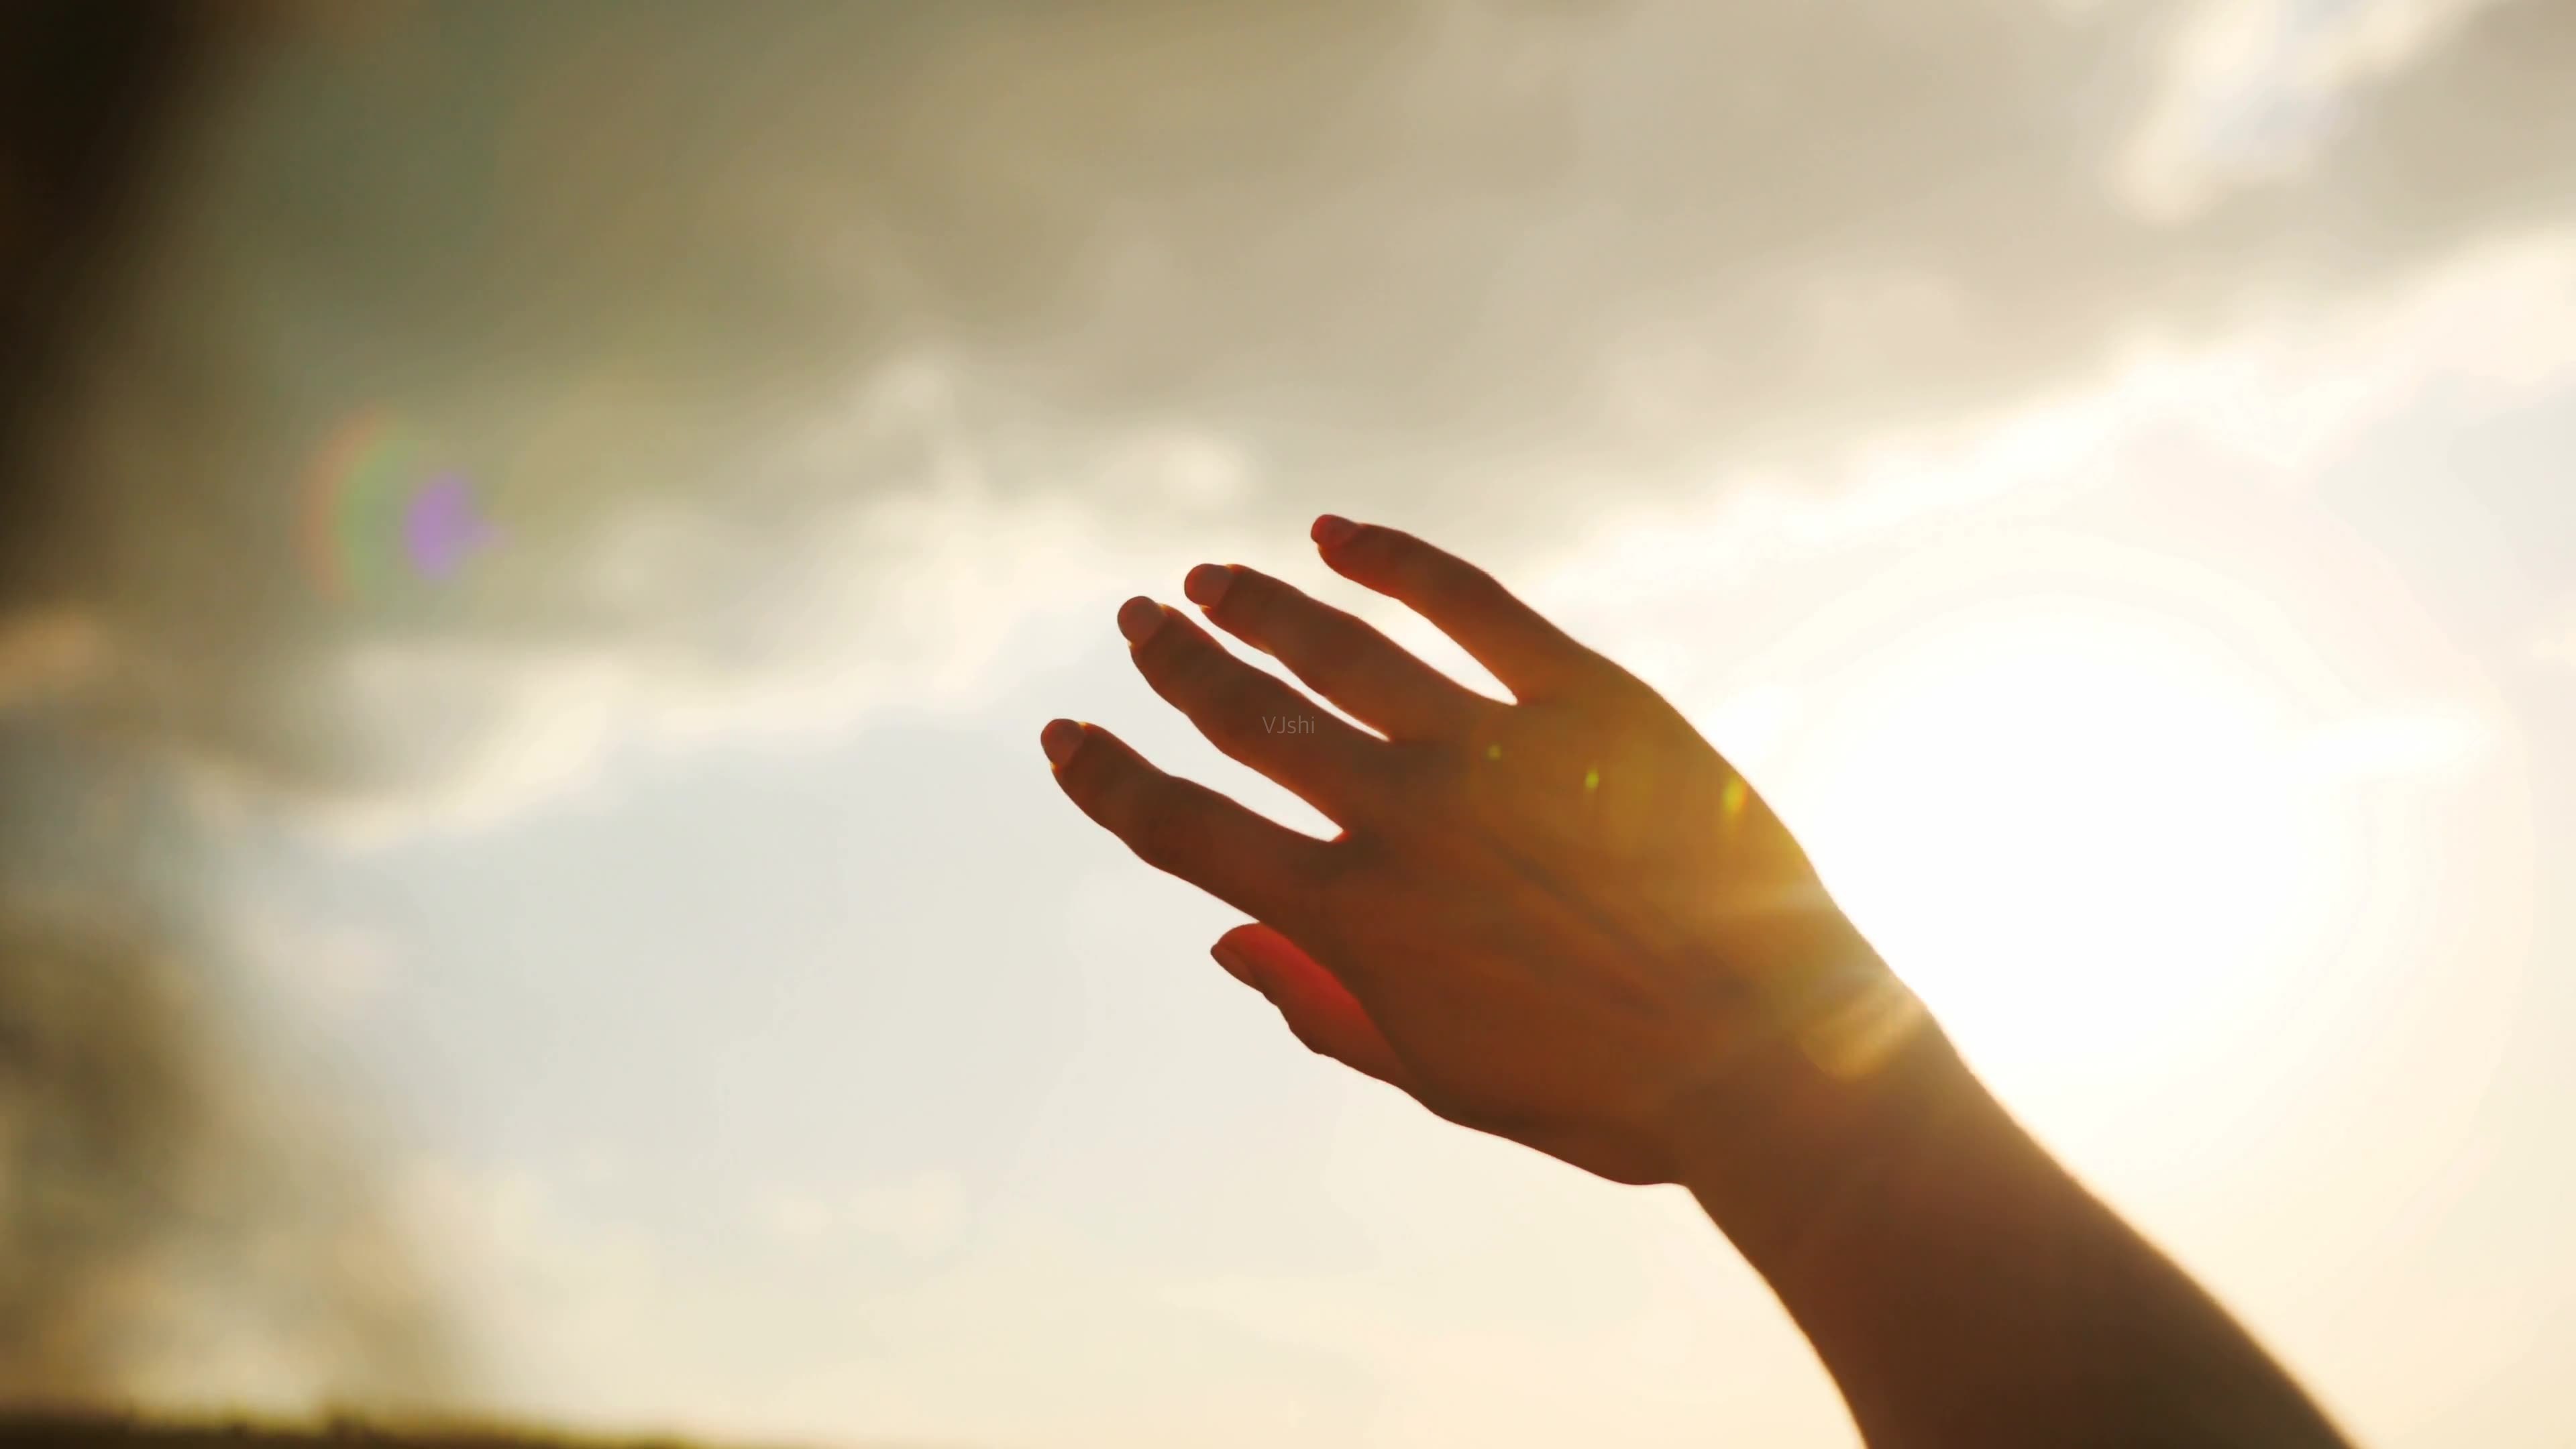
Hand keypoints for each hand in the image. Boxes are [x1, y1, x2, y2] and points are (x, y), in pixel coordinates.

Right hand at [1040, 517, 1926, 1186]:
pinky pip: (1467, 602)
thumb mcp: (1443, 1078)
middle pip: (1247, 718)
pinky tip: (1336, 537)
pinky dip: (1390, 560)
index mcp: (1355, 920)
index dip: (1111, 780)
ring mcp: (1490, 747)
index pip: (1188, 832)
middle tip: (1138, 620)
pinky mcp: (1585, 698)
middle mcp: (1400, 817)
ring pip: (1335, 647)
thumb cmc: (1609, 1090)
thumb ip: (1323, 1007)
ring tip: (1210, 578)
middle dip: (1175, 665)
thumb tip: (1224, 940)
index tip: (1064, 736)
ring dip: (1256, 605)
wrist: (1776, 1053)